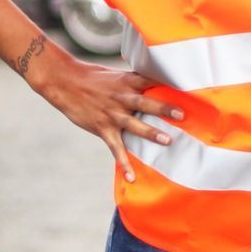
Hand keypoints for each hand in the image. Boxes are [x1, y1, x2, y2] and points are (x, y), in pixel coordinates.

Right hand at [28, 51, 182, 182]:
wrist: (63, 82)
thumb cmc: (90, 77)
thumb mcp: (114, 74)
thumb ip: (133, 81)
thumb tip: (154, 84)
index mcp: (126, 81)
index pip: (151, 81)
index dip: (168, 85)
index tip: (187, 89)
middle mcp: (120, 98)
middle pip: (145, 103)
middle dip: (164, 109)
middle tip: (182, 114)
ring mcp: (111, 114)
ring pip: (134, 124)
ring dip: (151, 133)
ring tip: (168, 141)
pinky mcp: (102, 128)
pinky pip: (115, 147)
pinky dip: (123, 162)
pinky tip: (132, 177)